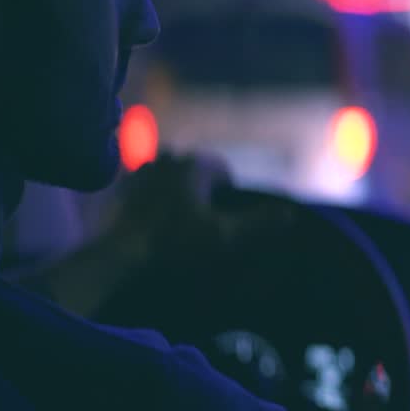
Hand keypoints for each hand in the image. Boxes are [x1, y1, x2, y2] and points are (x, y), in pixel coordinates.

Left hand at [111, 151, 290, 263]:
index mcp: (196, 163)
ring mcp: (143, 168)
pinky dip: (153, 198)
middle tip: (200, 225)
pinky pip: (147, 186)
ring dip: (177, 193)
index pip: (224, 171)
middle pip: (197, 172)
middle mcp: (170, 156)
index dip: (228, 196)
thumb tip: (290, 214)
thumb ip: (259, 223)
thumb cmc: (174, 244)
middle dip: (202, 192)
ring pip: (172, 177)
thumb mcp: (224, 237)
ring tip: (176, 223)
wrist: (119, 253)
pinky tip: (153, 222)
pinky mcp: (122, 184)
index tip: (222, 221)